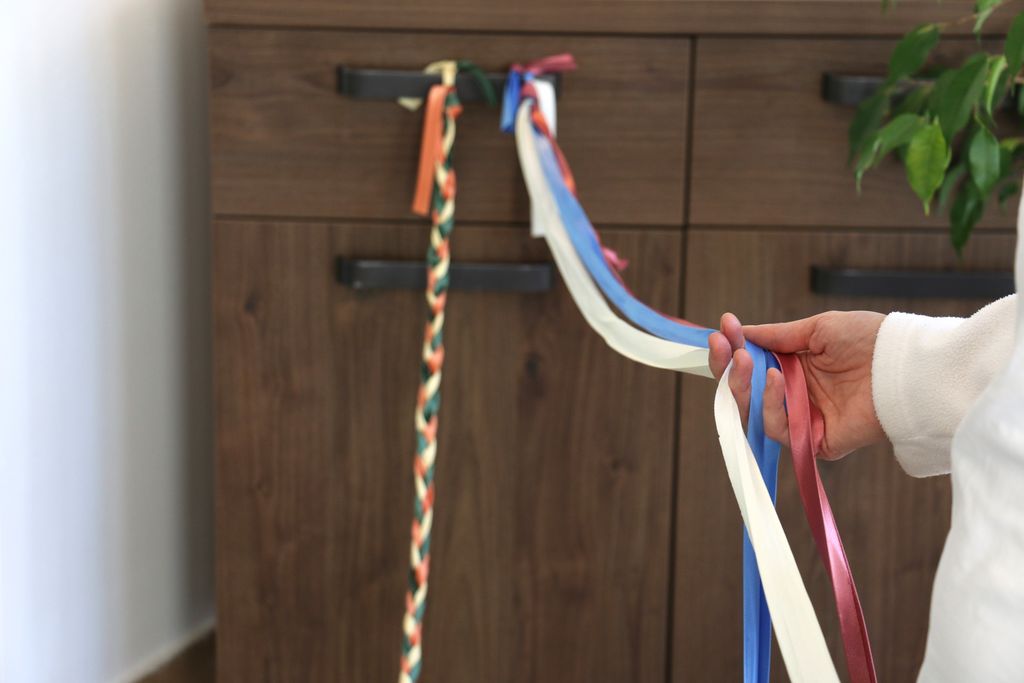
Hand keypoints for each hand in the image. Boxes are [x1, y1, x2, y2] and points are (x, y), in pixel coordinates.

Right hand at [708, 311, 886, 459]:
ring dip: (743, 386)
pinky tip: (774, 380)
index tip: (721, 331)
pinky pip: (778, 429)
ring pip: (754, 413)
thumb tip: (742, 332)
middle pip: (744, 393)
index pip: (750, 366)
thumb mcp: (817, 329)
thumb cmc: (868, 341)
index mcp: (794, 368)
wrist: (903, 365)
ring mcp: (803, 419)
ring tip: (746, 361)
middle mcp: (794, 395)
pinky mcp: (814, 441)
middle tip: (722, 348)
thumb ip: (777, 336)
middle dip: (727, 370)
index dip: (732, 351)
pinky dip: (770, 405)